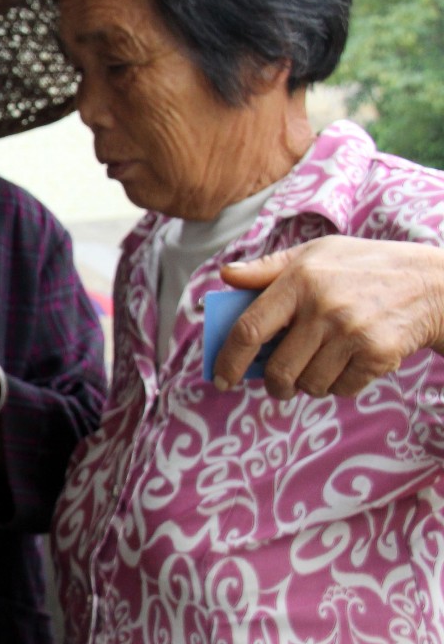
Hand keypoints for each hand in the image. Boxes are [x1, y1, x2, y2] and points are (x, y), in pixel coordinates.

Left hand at [216, 237, 443, 398]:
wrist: (430, 284)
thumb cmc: (362, 267)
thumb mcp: (315, 253)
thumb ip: (267, 268)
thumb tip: (226, 275)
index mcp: (299, 280)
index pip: (249, 330)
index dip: (228, 360)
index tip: (220, 379)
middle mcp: (323, 307)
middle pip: (278, 370)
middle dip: (274, 384)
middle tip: (278, 383)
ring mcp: (352, 332)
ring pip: (309, 384)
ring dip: (308, 384)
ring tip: (321, 363)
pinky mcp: (378, 354)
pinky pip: (341, 389)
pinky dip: (338, 385)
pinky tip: (349, 363)